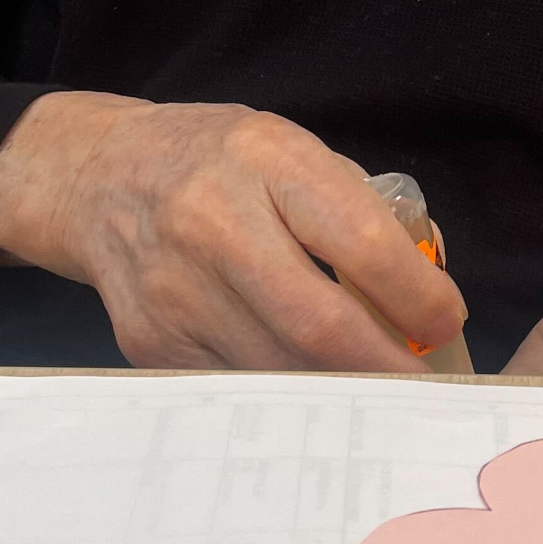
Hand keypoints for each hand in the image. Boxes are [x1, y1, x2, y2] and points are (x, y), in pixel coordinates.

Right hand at [0, 92, 467, 371]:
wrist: (97, 178)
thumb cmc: (217, 162)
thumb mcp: (289, 149)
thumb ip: (355, 207)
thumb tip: (428, 280)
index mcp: (264, 160)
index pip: (358, 240)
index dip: (415, 294)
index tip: (445, 318)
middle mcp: (212, 222)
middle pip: (317, 323)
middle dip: (386, 365)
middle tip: (426, 384)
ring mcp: (174, 289)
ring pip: (279, 369)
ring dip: (340, 390)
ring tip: (378, 390)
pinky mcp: (150, 342)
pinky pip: (237, 386)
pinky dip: (285, 394)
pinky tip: (311, 387)